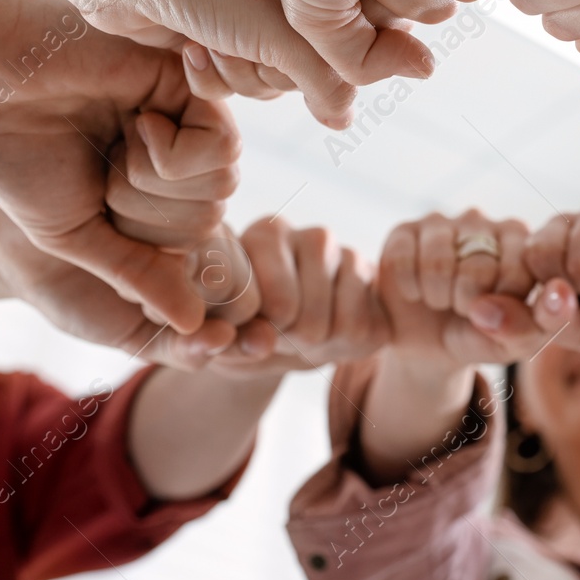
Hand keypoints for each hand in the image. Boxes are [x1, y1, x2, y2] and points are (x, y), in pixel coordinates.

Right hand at [0, 0, 244, 333]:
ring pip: (224, 188)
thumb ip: (137, 276)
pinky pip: (225, 146)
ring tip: (116, 148)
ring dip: (158, 186)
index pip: (191, 252)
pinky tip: (138, 123)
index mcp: (149, 195)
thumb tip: (194, 326)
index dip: (146, 252)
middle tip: (102, 177)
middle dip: (148, 218)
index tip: (99, 216)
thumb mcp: (77, 239)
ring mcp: (187, 120)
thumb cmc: (18, 161)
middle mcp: (175, 157)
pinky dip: (177, 154)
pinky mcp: (194, 85)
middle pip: (210, 221)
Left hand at [76, 0, 362, 127]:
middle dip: (272, 69)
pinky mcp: (220, 31)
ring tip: (211, 36)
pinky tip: (189, 45)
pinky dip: (211, 75)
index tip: (296, 37)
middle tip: (245, 35)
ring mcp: (259, 12)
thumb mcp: (288, 37)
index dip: (327, 59)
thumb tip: (362, 110)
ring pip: (272, 85)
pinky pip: (234, 83)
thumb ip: (336, 79)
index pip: (359, 49)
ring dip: (238, 73)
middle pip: (315, 75)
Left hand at [202, 218, 389, 376]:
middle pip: (302, 317)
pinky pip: (366, 328)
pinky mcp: (372, 277)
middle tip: (279, 335)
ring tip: (303, 334)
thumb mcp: (210, 342)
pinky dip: (348, 346)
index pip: (268, 302)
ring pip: (339, 325)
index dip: (257, 333)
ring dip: (320, 345)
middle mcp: (302, 233)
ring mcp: (342, 252)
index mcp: (258, 235)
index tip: (245, 329)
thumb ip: (208, 344)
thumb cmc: (237, 332)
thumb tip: (259, 340)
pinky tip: (332, 331)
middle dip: (288, 342)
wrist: (282, 336)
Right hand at [377, 211, 545, 368]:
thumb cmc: (483, 336)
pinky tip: (415, 291)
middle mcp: (485, 222)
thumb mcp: (517, 341)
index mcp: (523, 241)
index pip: (518, 274)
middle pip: (476, 270)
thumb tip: (559, 293)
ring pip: (437, 264)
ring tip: (441, 300)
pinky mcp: (405, 230)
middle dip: (466, 305)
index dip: (501, 307)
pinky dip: (407, 287)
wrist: (429, 347)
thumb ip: (547, 321)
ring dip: (436, 297)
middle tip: (463, 308)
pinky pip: (401, 259)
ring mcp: (443, 222)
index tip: (496, 314)